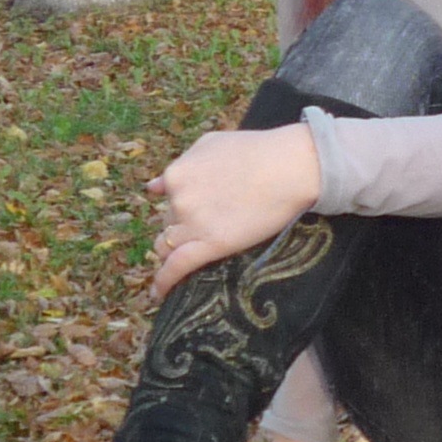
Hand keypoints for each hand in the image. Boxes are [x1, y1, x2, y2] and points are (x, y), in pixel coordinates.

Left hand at [149, 125, 320, 300]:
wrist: (290, 167)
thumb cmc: (257, 151)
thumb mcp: (210, 145)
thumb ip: (180, 164)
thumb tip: (152, 187)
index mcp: (177, 175)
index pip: (166, 199)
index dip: (179, 208)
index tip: (191, 215)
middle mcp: (179, 199)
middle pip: (167, 224)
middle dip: (180, 229)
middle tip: (203, 232)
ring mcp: (193, 224)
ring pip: (168, 247)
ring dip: (173, 253)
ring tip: (180, 264)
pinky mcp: (212, 245)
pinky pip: (177, 268)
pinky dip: (163, 283)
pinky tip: (157, 295)